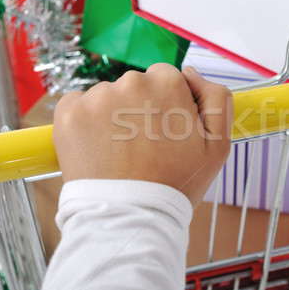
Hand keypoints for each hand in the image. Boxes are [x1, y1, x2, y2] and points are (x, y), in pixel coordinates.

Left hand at [52, 64, 232, 206]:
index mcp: (169, 84)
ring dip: (112, 117)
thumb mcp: (219, 145)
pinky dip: (85, 123)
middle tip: (144, 147)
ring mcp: (98, 97)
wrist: (130, 217)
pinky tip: (97, 149)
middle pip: (136, 86)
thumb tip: (190, 72)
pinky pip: (78, 106)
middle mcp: (132, 82)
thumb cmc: (177, 184)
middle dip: (139, 109)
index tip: (164, 132)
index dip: (167, 106)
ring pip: (107, 98)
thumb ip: (217, 99)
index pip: (166, 78)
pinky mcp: (69, 113)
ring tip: (120, 153)